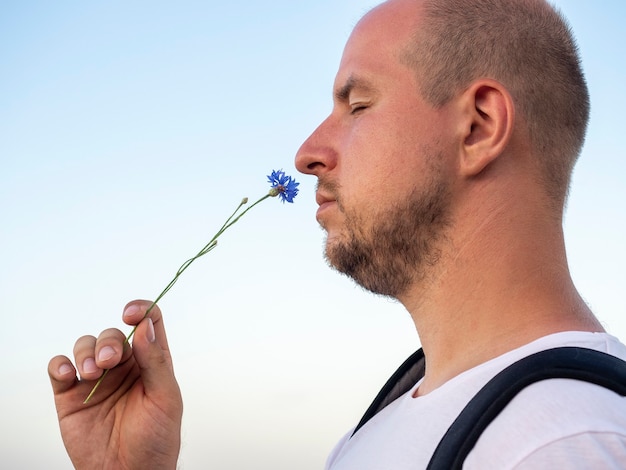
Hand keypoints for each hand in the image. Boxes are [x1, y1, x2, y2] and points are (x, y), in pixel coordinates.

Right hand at [48, 300, 182, 469]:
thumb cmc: (156, 440)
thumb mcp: (166, 398)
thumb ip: (156, 361)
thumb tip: (145, 325)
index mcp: (151, 363)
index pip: (147, 323)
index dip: (140, 310)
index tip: (131, 313)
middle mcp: (123, 367)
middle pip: (112, 334)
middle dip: (108, 342)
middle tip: (108, 363)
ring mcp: (96, 380)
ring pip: (86, 346)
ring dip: (86, 352)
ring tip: (92, 374)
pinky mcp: (71, 396)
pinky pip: (59, 368)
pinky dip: (60, 364)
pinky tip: (68, 374)